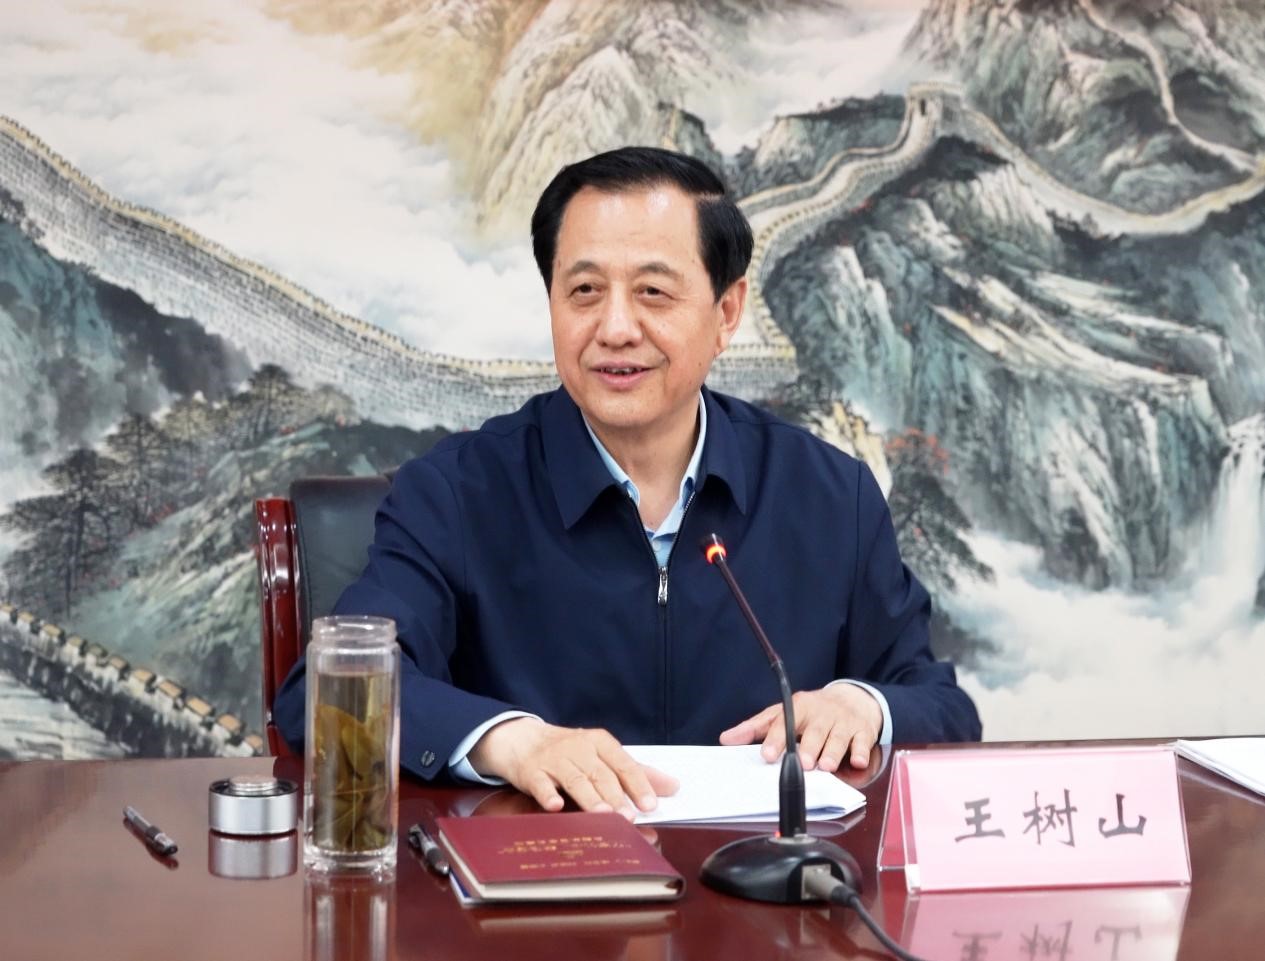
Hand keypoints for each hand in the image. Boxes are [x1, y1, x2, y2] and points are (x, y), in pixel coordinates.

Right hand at [468, 718, 678, 818]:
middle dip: (616, 796)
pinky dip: (547, 794)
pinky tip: (555, 806)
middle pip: (600, 774)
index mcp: (599, 742)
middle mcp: (578, 748)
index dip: (638, 784)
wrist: (522, 739)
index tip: (650, 805)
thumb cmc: (570, 751)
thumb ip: (636, 772)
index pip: (623, 764)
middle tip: (629, 817)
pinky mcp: (532, 771)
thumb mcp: (602, 755)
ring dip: (589, 798)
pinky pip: (540, 784)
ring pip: (575, 779)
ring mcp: (554, 759)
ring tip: (603, 815)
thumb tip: (673, 786)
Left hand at [718, 684, 882, 771]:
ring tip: (826, 766)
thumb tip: (726, 739)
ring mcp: (843, 722)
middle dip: (809, 747)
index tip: (768, 754)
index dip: (776, 739)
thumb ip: (756, 727)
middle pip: (814, 731)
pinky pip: (863, 743)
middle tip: (803, 763)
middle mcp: (821, 714)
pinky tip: (859, 762)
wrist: (852, 699)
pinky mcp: (863, 731)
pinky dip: (862, 752)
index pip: (785, 723)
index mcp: (799, 708)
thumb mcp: (783, 714)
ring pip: (838, 738)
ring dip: (833, 752)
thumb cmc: (810, 713)